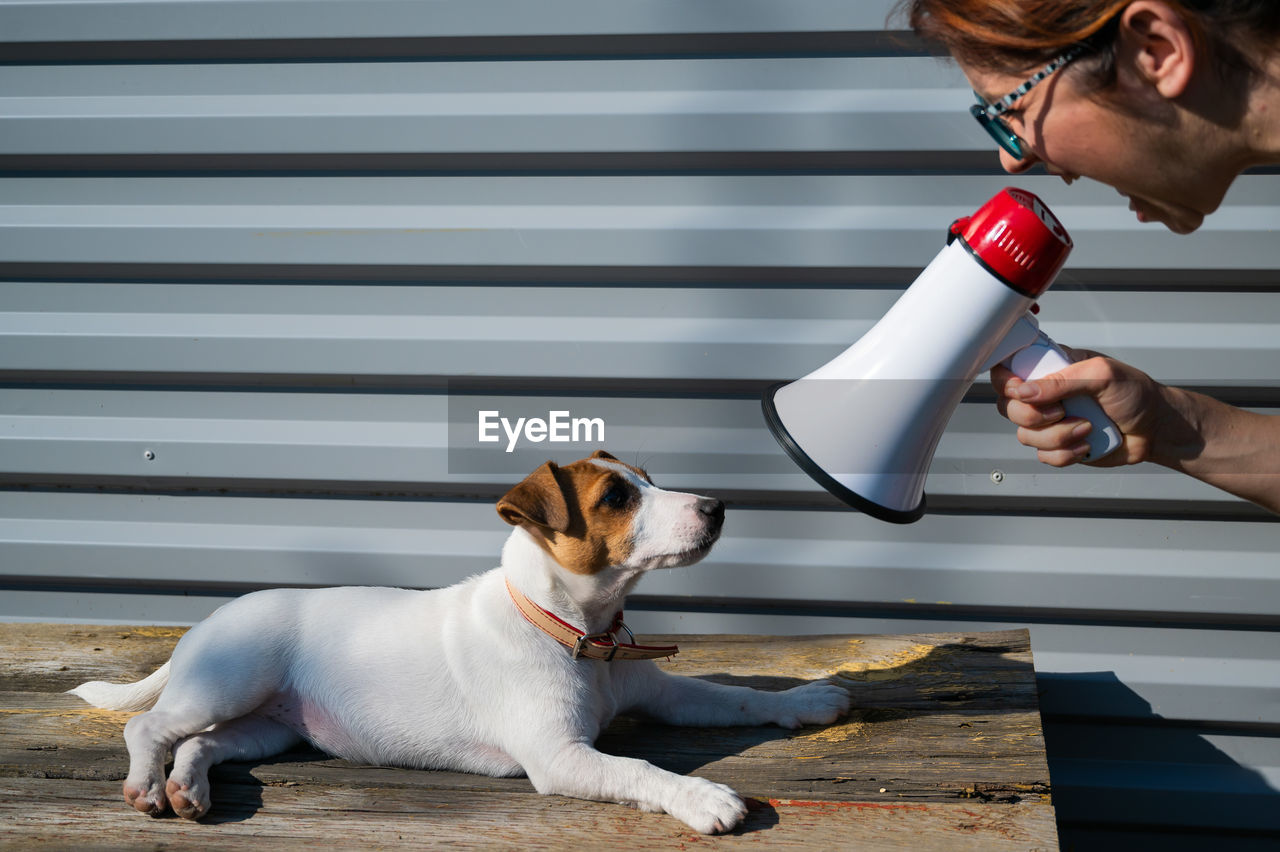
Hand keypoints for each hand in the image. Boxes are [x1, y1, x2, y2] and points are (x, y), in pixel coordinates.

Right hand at [990, 348, 1168, 467]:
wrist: (1156, 430)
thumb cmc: (1136, 395)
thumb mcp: (1102, 375)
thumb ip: (1062, 381)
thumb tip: (1024, 391)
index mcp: (1053, 368)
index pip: (1009, 369)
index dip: (1005, 381)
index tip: (1020, 389)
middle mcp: (1046, 395)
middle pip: (1008, 406)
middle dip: (1032, 415)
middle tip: (1061, 412)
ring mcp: (1051, 422)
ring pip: (1024, 435)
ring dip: (1057, 436)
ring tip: (1086, 429)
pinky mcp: (1059, 446)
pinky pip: (1043, 456)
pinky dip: (1065, 454)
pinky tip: (1086, 445)